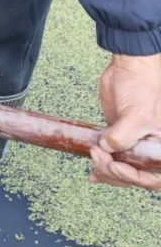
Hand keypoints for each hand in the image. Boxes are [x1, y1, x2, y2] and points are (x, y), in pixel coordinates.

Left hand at [89, 53, 160, 189]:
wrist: (128, 69)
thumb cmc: (142, 88)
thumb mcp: (137, 114)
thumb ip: (123, 136)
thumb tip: (107, 148)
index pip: (153, 177)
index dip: (134, 177)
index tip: (116, 166)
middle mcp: (151, 150)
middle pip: (134, 176)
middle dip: (114, 171)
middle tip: (98, 156)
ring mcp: (134, 145)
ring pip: (121, 170)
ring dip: (105, 169)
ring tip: (94, 156)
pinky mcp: (119, 138)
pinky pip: (113, 158)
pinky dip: (103, 167)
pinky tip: (93, 174)